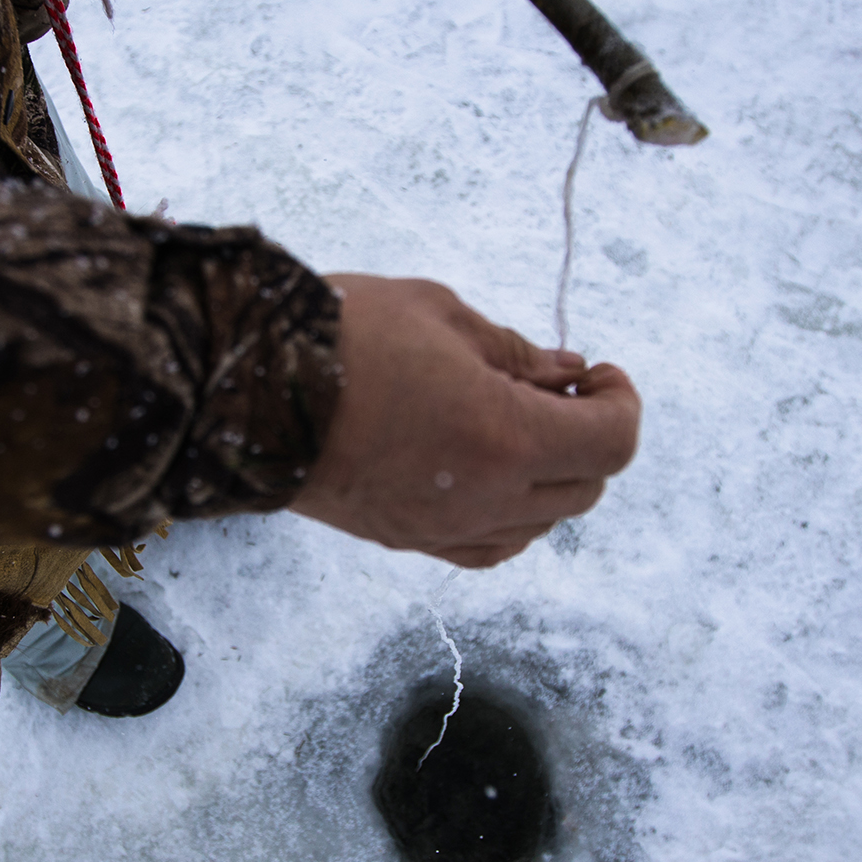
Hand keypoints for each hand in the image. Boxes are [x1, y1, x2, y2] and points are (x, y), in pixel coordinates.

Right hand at [290, 275, 641, 567]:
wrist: (240, 390)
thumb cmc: (339, 335)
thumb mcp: (440, 315)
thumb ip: (516, 352)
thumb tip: (567, 371)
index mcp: (506, 437)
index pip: (611, 442)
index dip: (620, 402)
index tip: (599, 373)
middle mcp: (485, 498)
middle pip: (585, 488)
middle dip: (588, 436)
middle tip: (559, 390)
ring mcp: (445, 529)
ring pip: (541, 524)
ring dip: (551, 477)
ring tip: (516, 425)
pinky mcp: (407, 541)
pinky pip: (491, 547)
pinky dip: (510, 515)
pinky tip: (488, 473)